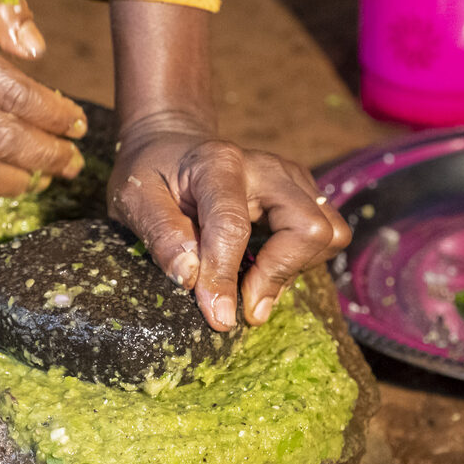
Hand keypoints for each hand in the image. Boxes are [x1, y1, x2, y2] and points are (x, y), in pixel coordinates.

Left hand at [109, 115, 350, 330]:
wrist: (173, 147)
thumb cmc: (151, 175)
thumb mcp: (135, 199)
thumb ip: (161, 235)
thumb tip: (191, 278)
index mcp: (219, 163)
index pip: (233, 226)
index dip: (225, 276)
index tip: (217, 316)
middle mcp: (267, 168)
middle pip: (308, 227)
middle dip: (279, 273)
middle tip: (245, 305)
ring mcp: (293, 179)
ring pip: (328, 234)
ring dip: (294, 270)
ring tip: (252, 285)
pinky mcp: (306, 194)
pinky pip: (327, 237)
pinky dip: (301, 263)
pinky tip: (264, 269)